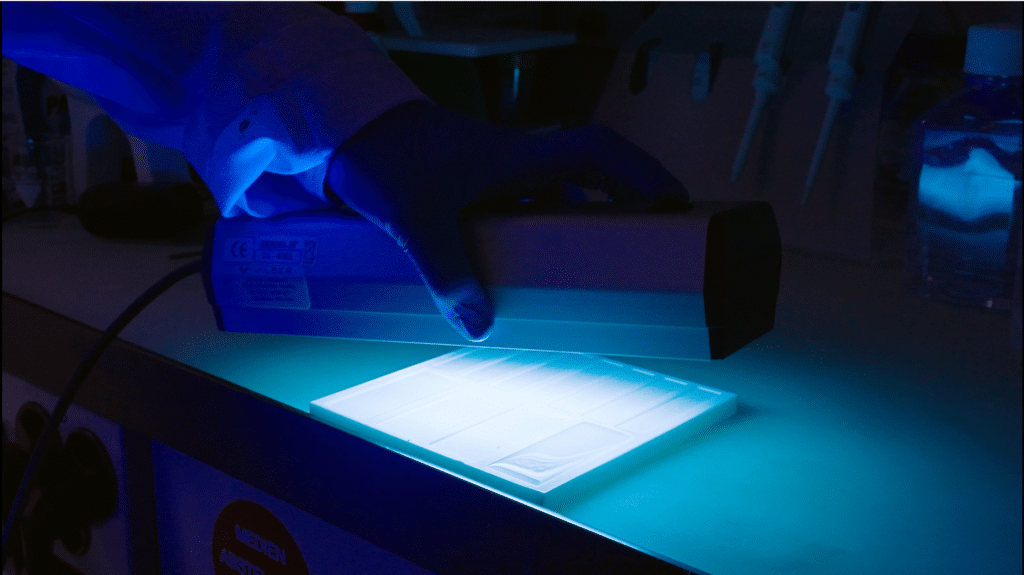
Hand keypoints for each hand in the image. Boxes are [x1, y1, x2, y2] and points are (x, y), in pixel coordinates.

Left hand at [327, 100, 687, 341]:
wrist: (346, 136)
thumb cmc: (388, 160)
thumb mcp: (417, 221)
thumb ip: (446, 274)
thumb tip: (478, 325)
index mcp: (517, 157)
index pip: (597, 152)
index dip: (641, 173)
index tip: (673, 200)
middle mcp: (516, 164)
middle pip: (589, 179)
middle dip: (622, 209)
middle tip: (647, 247)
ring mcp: (496, 177)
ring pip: (553, 200)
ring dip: (575, 228)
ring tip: (593, 272)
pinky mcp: (474, 190)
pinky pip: (519, 214)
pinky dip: (531, 240)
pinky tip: (523, 275)